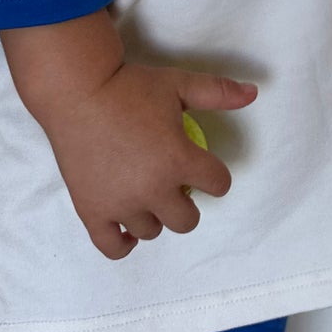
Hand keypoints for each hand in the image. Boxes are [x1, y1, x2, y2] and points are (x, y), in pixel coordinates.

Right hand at [39, 64, 257, 259]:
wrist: (78, 91)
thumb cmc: (131, 86)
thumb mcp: (179, 84)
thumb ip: (218, 92)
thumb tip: (254, 93)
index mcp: (178, 159)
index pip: (218, 185)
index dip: (216, 176)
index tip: (205, 169)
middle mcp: (153, 188)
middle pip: (186, 220)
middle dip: (187, 204)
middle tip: (174, 184)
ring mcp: (121, 204)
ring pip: (152, 231)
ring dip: (155, 216)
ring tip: (147, 195)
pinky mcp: (92, 211)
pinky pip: (113, 247)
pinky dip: (124, 244)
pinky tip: (128, 229)